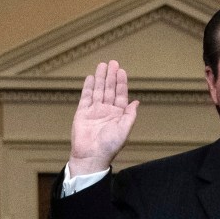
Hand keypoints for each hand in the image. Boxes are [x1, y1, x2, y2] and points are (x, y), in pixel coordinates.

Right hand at [66, 60, 138, 177]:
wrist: (91, 156)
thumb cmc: (109, 146)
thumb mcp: (124, 130)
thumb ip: (130, 115)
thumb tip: (136, 102)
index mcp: (118, 114)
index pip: (120, 95)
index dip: (121, 82)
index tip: (121, 70)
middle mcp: (106, 110)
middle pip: (109, 89)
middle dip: (111, 76)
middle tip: (112, 62)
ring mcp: (94, 111)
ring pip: (97, 90)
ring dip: (100, 78)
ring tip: (101, 65)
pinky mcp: (82, 113)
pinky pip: (85, 97)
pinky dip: (88, 88)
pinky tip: (90, 78)